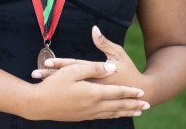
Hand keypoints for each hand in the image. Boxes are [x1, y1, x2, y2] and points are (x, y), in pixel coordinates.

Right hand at [25, 60, 149, 120]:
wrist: (38, 104)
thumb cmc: (54, 85)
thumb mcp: (74, 70)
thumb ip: (94, 67)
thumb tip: (110, 67)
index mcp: (93, 93)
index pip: (117, 92)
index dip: (130, 92)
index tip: (142, 92)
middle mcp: (92, 106)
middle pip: (118, 106)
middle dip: (133, 105)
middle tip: (147, 105)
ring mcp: (87, 113)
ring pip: (111, 113)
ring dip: (125, 112)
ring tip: (137, 112)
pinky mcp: (80, 117)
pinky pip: (102, 117)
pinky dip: (112, 116)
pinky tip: (115, 115)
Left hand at [31, 26, 146, 90]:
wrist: (138, 95)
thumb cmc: (128, 70)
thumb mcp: (118, 54)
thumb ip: (104, 43)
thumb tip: (94, 29)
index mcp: (98, 73)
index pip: (75, 67)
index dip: (61, 64)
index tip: (47, 62)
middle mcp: (92, 85)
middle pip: (68, 80)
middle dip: (51, 77)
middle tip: (35, 74)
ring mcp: (91, 95)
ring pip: (68, 90)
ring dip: (53, 87)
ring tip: (37, 86)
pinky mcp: (92, 102)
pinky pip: (74, 97)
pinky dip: (62, 95)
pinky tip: (51, 94)